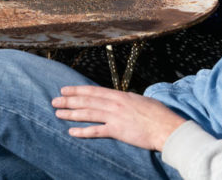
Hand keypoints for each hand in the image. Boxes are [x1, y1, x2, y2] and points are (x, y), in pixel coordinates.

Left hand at [52, 85, 185, 151]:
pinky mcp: (117, 131)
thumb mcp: (140, 101)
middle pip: (87, 101)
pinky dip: (83, 131)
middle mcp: (115, 103)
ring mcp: (115, 116)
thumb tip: (121, 100)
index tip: (65, 90)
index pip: (93, 91)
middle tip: (54, 101)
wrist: (166, 127)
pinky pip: (96, 131)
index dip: (77, 90)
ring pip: (88, 113)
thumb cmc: (158, 114)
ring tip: (58, 113)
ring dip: (71, 113)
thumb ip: (127, 101)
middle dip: (69, 100)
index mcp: (120, 95)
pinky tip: (72, 132)